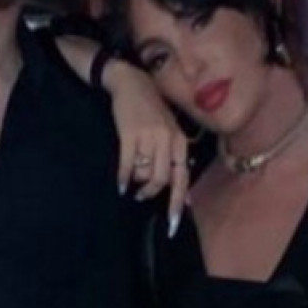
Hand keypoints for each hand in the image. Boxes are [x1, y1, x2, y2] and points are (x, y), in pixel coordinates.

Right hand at [101, 60, 188, 231]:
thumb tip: (186, 198)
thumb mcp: (170, 134)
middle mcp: (168, 140)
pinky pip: (127, 165)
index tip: (172, 225)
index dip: (176, 203)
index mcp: (179, 142)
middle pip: (161, 180)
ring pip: (144, 173)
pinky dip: (123, 178)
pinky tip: (120, 184)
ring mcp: (149, 136)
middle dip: (150, 192)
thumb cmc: (152, 112)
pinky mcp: (130, 134)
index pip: (182, 178)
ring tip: (132, 179)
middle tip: (141, 195)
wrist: (132, 83)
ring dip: (137, 182)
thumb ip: (176, 162)